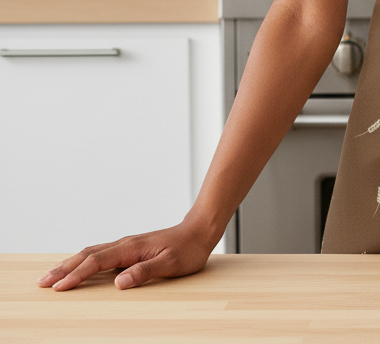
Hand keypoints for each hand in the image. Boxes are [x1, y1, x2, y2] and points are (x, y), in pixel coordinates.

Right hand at [36, 220, 214, 291]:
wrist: (199, 231)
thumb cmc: (188, 249)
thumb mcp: (170, 264)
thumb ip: (145, 272)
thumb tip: (119, 282)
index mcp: (131, 248)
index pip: (96, 262)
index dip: (76, 275)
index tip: (59, 287)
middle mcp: (125, 244)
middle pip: (87, 255)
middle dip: (63, 268)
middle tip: (42, 282)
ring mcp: (127, 245)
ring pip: (92, 253)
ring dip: (70, 264)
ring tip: (52, 275)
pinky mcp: (130, 248)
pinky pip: (100, 254)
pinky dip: (84, 260)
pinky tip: (79, 266)